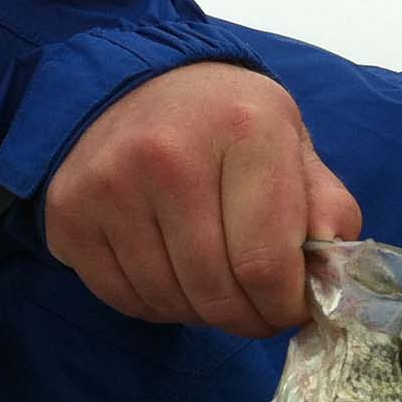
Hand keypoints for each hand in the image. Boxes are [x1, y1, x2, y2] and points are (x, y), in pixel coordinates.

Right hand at [43, 63, 361, 336]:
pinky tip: (170, 270)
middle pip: (216, 293)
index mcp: (245, 129)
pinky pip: (124, 299)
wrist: (135, 82)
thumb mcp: (293, 147)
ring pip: (170, 302)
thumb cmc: (228, 126)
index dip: (285, 307)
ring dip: (201, 312)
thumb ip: (327, 211)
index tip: (290, 307)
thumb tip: (333, 281)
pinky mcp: (68, 213)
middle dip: (248, 318)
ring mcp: (109, 183)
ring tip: (213, 281)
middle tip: (257, 308)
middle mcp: (169, 153)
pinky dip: (156, 303)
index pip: (266, 264)